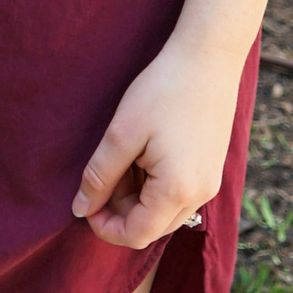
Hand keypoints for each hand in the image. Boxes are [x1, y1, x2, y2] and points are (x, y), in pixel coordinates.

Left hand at [72, 38, 241, 249]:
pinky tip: (143, 152)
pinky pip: (178, 194)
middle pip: (151, 227)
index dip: (104, 226)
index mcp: (177, 190)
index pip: (135, 235)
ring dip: (136, 197)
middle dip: (119, 210)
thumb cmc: (163, 90)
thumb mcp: (122, 134)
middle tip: (104, 172)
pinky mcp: (211, 169)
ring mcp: (210, 183)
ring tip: (124, 157)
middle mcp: (200, 195)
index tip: (86, 201)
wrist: (209, 57)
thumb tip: (81, 209)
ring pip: (164, 212)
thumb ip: (99, 177)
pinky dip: (154, 185)